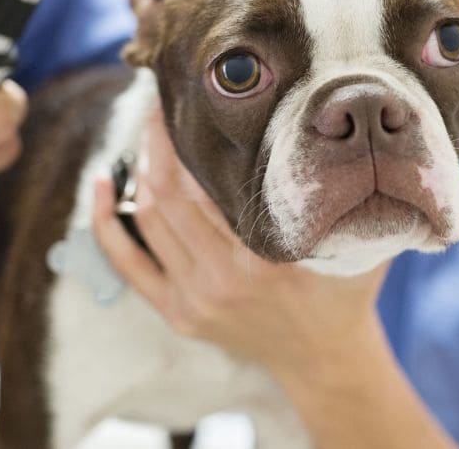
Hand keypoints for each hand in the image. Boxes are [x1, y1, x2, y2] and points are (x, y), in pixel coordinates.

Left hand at [94, 107, 387, 373]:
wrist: (325, 358)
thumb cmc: (344, 293)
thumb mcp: (359, 243)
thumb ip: (353, 199)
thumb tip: (351, 139)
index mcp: (265, 259)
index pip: (207, 183)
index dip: (188, 137)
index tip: (186, 99)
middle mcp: (223, 280)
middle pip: (168, 194)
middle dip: (157, 142)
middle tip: (159, 104)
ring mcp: (196, 299)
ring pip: (147, 220)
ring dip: (138, 171)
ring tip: (144, 134)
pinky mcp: (179, 313)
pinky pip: (128, 264)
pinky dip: (106, 224)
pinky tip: (100, 185)